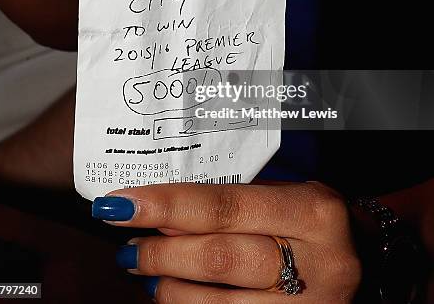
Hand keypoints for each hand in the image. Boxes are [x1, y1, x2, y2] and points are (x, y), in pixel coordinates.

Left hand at [92, 182, 361, 302]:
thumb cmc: (312, 222)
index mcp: (311, 211)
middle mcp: (318, 262)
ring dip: (170, 290)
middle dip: (162, 254)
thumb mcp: (282, 197)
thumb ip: (230, 205)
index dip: (166, 206)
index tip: (122, 204)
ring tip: (147, 273)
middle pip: (221, 259)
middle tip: (129, 246)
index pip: (224, 206)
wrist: (368, 260)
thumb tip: (162, 217)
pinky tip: (173, 298)